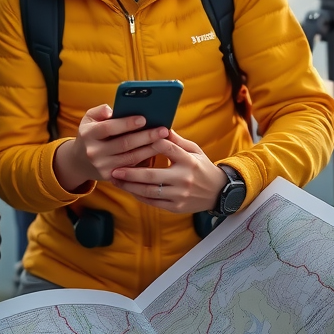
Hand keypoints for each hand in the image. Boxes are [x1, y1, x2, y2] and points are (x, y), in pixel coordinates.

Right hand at [53, 103, 169, 192]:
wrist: (80, 161)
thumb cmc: (90, 134)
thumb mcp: (89, 119)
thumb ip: (99, 111)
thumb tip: (110, 110)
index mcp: (88, 134)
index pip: (108, 128)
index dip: (126, 124)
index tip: (144, 118)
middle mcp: (94, 152)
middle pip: (124, 144)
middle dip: (145, 136)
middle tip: (163, 130)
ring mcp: (102, 166)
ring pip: (131, 157)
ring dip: (150, 149)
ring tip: (165, 140)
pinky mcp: (111, 177)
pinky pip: (132, 167)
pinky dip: (146, 159)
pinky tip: (157, 152)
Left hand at [110, 130, 225, 213]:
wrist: (219, 192)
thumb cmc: (202, 167)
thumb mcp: (194, 150)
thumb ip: (177, 141)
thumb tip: (159, 127)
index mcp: (188, 161)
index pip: (167, 149)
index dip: (150, 143)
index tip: (132, 140)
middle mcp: (183, 178)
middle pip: (152, 175)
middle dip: (130, 173)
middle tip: (114, 169)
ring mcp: (179, 195)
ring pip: (149, 191)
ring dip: (130, 187)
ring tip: (116, 180)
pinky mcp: (176, 207)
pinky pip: (153, 202)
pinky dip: (139, 196)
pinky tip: (128, 190)